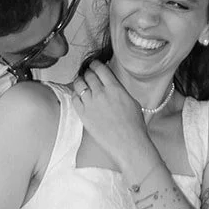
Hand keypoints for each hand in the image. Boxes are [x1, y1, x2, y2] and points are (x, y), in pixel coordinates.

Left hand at [70, 61, 153, 175]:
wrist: (128, 143)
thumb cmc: (134, 125)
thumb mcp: (131, 100)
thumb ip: (118, 90)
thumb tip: (111, 84)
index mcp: (114, 88)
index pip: (100, 68)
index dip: (95, 65)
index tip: (94, 65)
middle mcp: (101, 93)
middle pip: (88, 74)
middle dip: (88, 73)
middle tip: (88, 75)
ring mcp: (90, 104)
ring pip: (78, 84)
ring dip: (80, 81)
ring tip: (82, 84)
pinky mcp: (83, 114)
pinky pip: (74, 98)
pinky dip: (75, 94)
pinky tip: (79, 96)